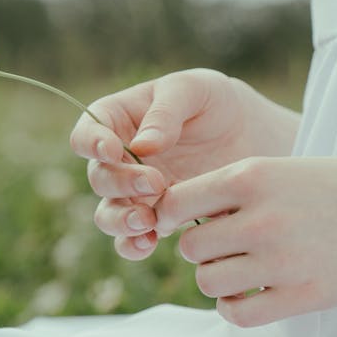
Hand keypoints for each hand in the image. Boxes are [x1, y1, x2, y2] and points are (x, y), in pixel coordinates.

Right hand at [69, 69, 298, 260]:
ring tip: (148, 222)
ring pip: (109, 215)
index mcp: (117, 120)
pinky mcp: (155, 219)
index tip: (113, 150)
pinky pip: (131, 240)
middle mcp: (118, 161)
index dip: (92, 144)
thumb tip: (141, 146)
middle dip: (121, 184)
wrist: (251, 137)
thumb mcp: (196, 90)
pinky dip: (134, 246)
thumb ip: (166, 112)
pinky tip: (150, 243)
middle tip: (156, 183)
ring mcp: (134, 194)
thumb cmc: (216, 102)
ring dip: (121, 222)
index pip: (86, 134)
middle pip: (98, 178)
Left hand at [154, 154, 336, 326]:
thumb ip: (238, 189)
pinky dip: (235, 310)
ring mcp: (281, 259)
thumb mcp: (286, 167)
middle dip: (203, 251)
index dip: (174, 218)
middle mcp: (260, 217)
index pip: (176, 203)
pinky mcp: (302, 295)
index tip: (187, 225)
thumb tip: (183, 215)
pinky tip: (251, 299)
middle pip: (189, 248)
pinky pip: (239, 314)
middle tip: (227, 251)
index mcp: (253, 175)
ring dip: (219, 282)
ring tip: (243, 274)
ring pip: (209, 282)